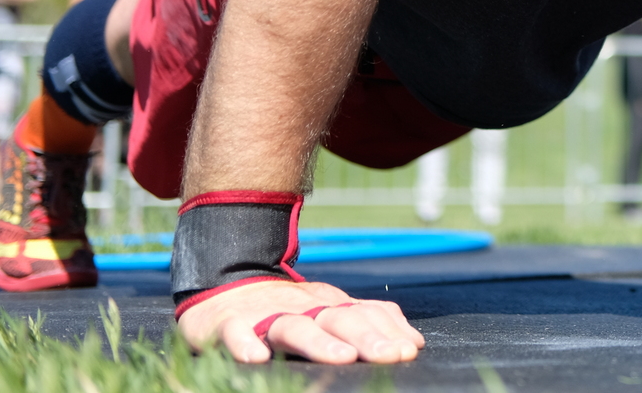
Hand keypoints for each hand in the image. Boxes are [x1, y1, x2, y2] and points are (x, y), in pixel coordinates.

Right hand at [177, 278, 424, 363]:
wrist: (226, 281)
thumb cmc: (289, 307)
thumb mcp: (332, 309)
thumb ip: (370, 322)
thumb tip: (415, 342)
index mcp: (329, 305)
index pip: (364, 315)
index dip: (388, 332)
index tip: (410, 350)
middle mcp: (303, 308)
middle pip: (337, 319)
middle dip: (366, 338)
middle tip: (389, 356)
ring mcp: (265, 315)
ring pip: (293, 327)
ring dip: (318, 343)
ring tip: (342, 358)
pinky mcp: (228, 323)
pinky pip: (235, 333)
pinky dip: (244, 344)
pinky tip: (256, 358)